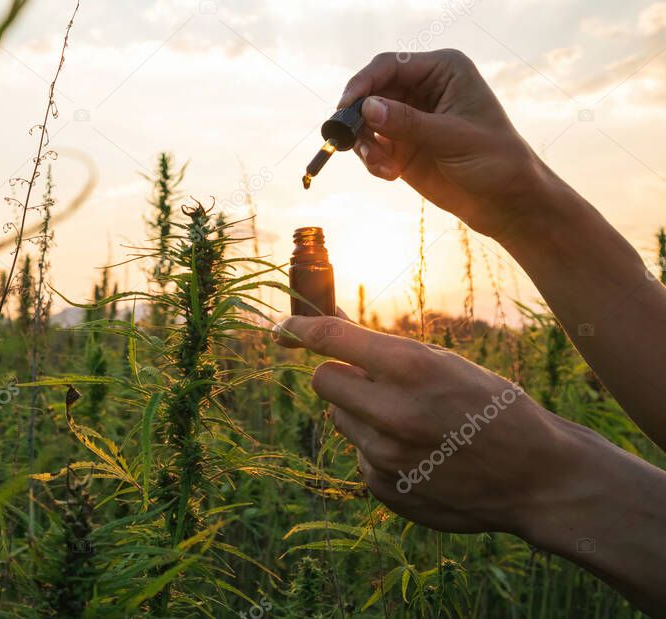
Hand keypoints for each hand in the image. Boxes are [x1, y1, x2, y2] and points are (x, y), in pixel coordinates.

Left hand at [273, 314, 573, 534]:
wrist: (537, 478)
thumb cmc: (494, 408)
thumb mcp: (448, 364)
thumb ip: (387, 352)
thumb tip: (327, 332)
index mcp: (413, 369)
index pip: (330, 339)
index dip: (299, 329)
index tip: (282, 329)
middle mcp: (394, 413)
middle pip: (323, 381)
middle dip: (340, 374)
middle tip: (371, 379)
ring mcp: (388, 457)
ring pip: (341, 419)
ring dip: (363, 413)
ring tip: (412, 422)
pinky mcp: (386, 489)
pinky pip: (360, 455)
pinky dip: (379, 449)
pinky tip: (420, 454)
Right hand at [339, 49, 556, 240]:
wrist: (505, 201)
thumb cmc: (495, 159)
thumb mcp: (452, 137)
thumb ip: (408, 122)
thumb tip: (366, 107)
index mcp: (442, 70)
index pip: (390, 65)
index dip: (363, 83)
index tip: (345, 106)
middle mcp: (421, 88)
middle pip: (370, 91)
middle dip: (359, 118)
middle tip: (349, 141)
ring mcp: (408, 117)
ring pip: (364, 120)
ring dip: (364, 144)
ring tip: (383, 167)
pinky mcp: (400, 145)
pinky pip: (369, 145)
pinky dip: (371, 159)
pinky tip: (389, 174)